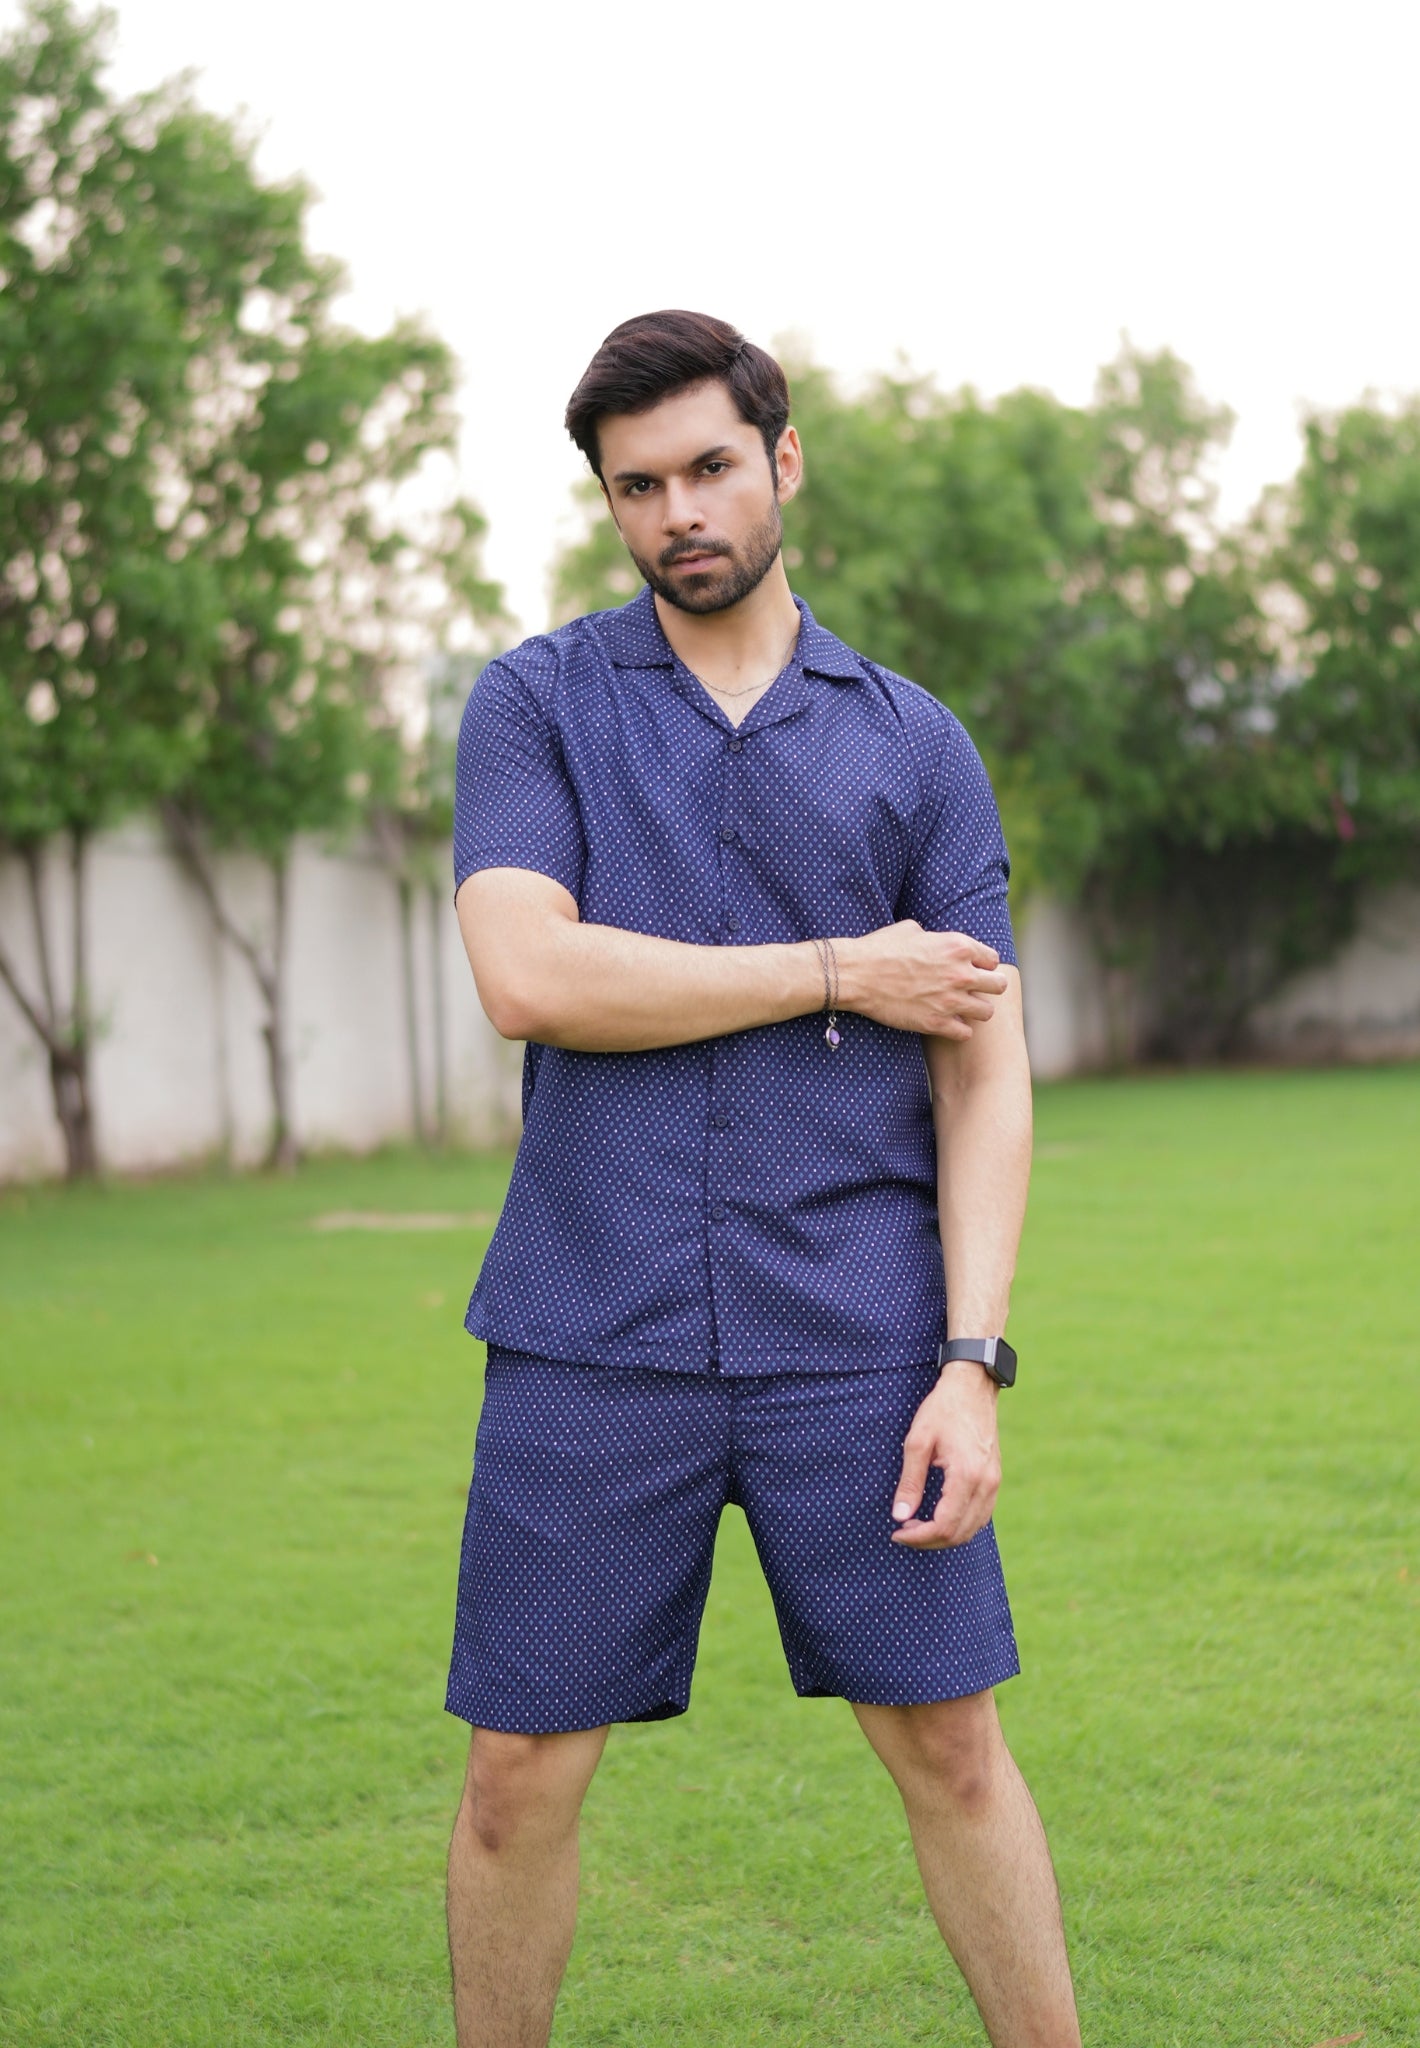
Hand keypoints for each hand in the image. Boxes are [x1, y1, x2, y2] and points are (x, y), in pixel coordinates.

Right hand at [838, 922, 1007, 1039]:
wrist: (857, 975)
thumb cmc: (880, 948)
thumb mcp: (912, 929)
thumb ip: (937, 938)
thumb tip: (940, 943)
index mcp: (958, 946)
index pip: (992, 960)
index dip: (982, 965)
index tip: (970, 970)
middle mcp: (961, 973)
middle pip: (999, 986)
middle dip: (988, 988)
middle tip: (971, 991)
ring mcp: (950, 1001)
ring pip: (987, 1012)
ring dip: (975, 1010)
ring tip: (959, 1009)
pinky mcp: (936, 1023)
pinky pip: (966, 1033)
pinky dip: (958, 1029)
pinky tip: (946, 1023)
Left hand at [890, 1364, 1001, 1547]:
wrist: (972, 1386)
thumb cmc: (942, 1409)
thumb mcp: (917, 1441)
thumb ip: (910, 1482)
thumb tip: (900, 1516)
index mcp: (966, 1475)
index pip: (944, 1526)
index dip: (919, 1537)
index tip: (897, 1533)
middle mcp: (986, 1484)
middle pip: (959, 1534)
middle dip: (929, 1540)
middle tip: (904, 1530)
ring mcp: (994, 1483)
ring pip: (972, 1529)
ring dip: (945, 1535)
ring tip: (918, 1525)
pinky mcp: (994, 1479)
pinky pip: (980, 1515)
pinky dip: (960, 1524)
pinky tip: (939, 1515)